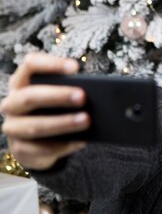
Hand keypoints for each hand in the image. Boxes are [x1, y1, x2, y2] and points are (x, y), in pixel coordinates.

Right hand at [0, 53, 89, 169]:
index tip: (75, 67)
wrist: (37, 143)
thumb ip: (70, 90)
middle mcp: (12, 104)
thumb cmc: (53, 110)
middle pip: (29, 97)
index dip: (51, 64)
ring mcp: (13, 128)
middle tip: (82, 96)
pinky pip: (41, 149)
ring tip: (86, 120)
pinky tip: (81, 141)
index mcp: (22, 83)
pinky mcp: (20, 149)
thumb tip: (97, 93)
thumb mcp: (59, 97)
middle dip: (57, 96)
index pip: (30, 65)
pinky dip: (64, 145)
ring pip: (35, 126)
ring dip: (63, 123)